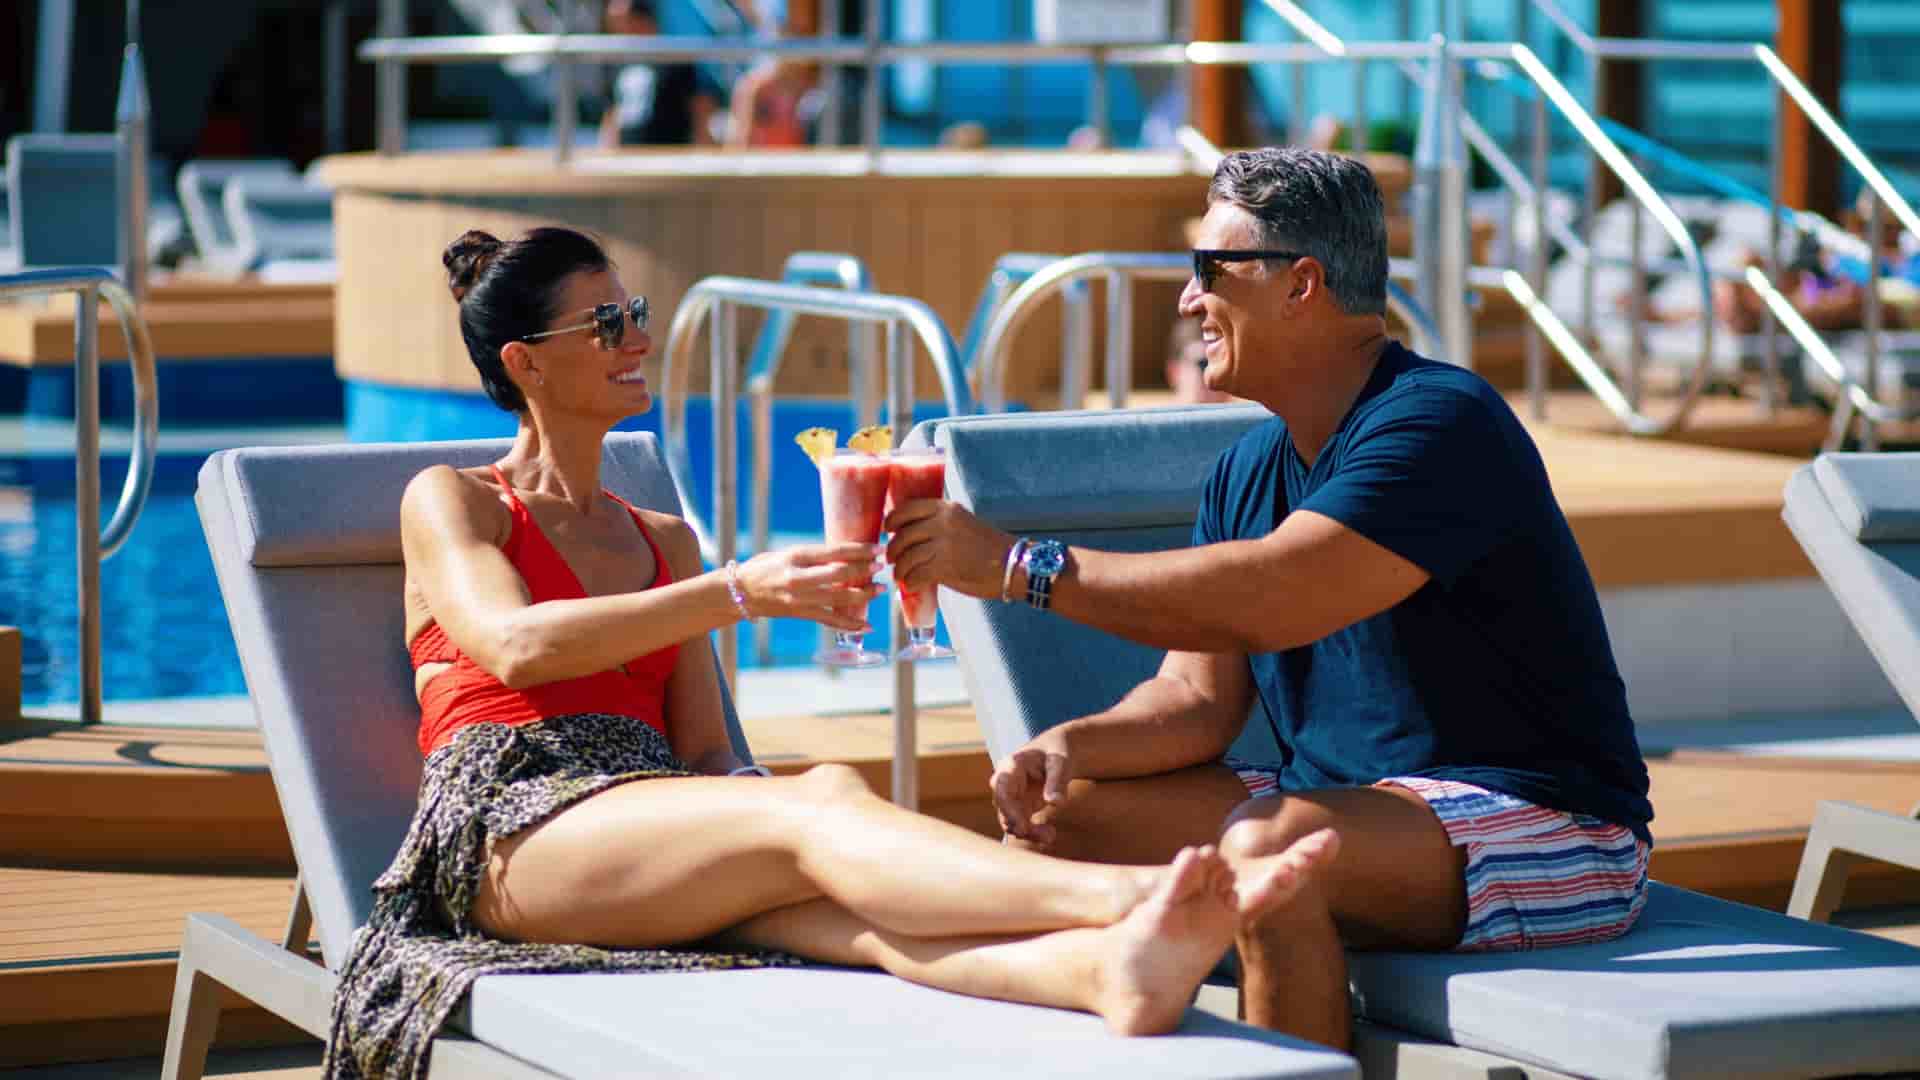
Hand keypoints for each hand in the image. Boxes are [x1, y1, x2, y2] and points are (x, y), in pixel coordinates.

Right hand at [735, 542, 882, 632]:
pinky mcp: (800, 614)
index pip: (835, 552)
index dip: (860, 551)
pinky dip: (851, 625)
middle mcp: (798, 577)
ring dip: (863, 594)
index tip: (878, 549)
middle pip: (840, 574)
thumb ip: (814, 556)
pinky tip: (868, 626)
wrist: (738, 592)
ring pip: (839, 598)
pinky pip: (830, 620)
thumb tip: (846, 555)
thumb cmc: (763, 567)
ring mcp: (800, 598)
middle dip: (864, 570)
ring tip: (880, 589)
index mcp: (796, 556)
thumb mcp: (787, 553)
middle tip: (882, 567)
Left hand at [885, 499, 1015, 599]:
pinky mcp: (945, 567)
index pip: (907, 508)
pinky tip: (913, 585)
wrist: (1012, 564)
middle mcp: (942, 522)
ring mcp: (943, 544)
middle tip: (892, 560)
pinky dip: (911, 582)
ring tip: (901, 576)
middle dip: (893, 550)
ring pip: (907, 557)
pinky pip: (916, 575)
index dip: (892, 520)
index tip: (888, 530)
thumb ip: (939, 525)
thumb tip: (911, 536)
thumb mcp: (962, 524)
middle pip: (903, 535)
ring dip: (900, 570)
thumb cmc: (988, 547)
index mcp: (946, 509)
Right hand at [990, 737, 1071, 846]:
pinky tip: (1049, 835)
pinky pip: (1020, 825)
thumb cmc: (1058, 751)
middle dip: (1022, 827)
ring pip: (1010, 822)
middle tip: (1049, 836)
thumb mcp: (1061, 762)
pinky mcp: (1018, 807)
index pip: (1002, 790)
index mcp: (1011, 766)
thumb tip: (1056, 803)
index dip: (1009, 810)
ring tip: (1051, 836)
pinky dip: (1033, 833)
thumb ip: (1057, 781)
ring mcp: (1010, 796)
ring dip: (1029, 833)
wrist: (1057, 751)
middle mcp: (1005, 782)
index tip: (1023, 828)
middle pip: (1004, 810)